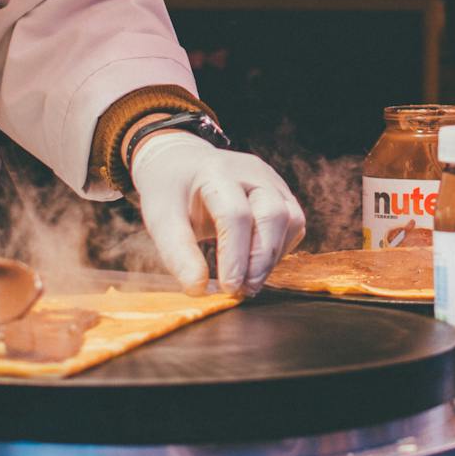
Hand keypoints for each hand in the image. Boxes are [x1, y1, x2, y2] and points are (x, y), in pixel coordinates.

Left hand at [130, 133, 305, 294]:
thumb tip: (198, 290)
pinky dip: (278, 249)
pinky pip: (293, 223)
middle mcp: (250, 171)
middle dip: (261, 259)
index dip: (234, 256)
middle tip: (241, 290)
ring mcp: (270, 180)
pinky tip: (255, 264)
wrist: (182, 165)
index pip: (235, 214)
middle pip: (273, 214)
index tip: (227, 288)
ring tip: (248, 282)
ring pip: (291, 219)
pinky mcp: (281, 193)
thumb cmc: (170, 192)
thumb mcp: (161, 219)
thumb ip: (177, 253)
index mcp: (216, 171)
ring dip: (272, 257)